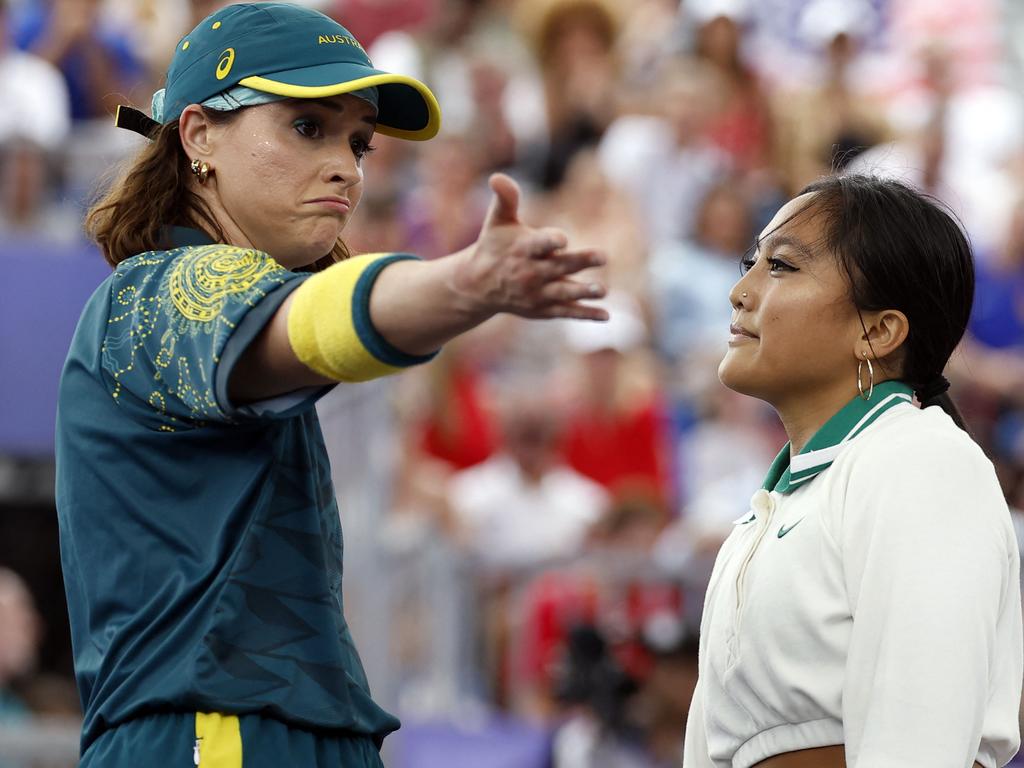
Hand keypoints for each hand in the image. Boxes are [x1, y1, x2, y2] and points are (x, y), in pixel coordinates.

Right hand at [451, 173, 608, 321]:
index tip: (562, 239)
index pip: (537, 245)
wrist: (479, 286)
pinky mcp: (543, 309)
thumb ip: (505, 199)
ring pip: (563, 293)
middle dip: (579, 262)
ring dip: (583, 292)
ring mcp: (537, 293)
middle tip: (603, 256)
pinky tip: (606, 316)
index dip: (549, 241)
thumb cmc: (494, 246)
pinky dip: (585, 314)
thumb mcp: (497, 221)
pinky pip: (566, 312)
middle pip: (558, 267)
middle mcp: (530, 273)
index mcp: (522, 249)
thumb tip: (497, 176)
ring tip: (602, 290)